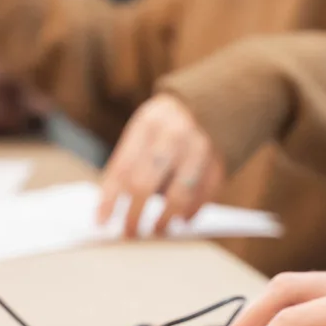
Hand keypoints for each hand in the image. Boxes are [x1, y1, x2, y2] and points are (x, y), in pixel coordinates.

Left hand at [99, 94, 226, 236]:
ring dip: (165, 218)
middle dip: (134, 214)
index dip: (110, 199)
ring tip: (158, 230)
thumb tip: (114, 203)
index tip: (102, 222)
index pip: (122, 167)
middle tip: (131, 233)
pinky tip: (184, 219)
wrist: (223, 93)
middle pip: (146, 183)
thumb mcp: (148, 126)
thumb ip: (133, 158)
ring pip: (178, 194)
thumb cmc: (173, 119)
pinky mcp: (223, 158)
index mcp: (148, 122)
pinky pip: (205, 193)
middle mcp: (174, 133)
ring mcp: (201, 146)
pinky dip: (194, 210)